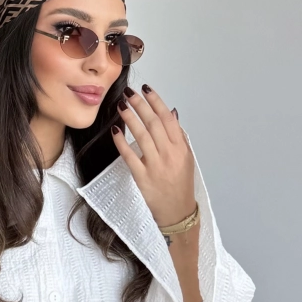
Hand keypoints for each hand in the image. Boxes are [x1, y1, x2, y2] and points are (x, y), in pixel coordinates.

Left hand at [112, 85, 194, 226]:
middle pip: (153, 123)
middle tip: (128, 93)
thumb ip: (178, 135)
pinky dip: (122, 143)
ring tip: (121, 105)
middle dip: (140, 105)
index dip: (156, 102)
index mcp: (181, 148)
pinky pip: (130, 157)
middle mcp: (169, 155)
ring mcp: (156, 166)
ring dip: (130, 118)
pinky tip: (115, 131)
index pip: (167, 118)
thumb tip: (171, 112)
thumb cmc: (181, 184)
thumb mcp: (186, 158)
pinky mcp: (143, 178)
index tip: (146, 89)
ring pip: (141, 136)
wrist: (177, 212)